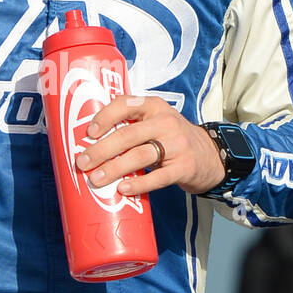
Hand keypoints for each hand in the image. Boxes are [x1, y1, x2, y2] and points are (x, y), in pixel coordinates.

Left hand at [74, 94, 226, 196]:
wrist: (210, 155)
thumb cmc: (171, 139)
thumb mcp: (156, 122)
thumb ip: (131, 125)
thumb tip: (90, 144)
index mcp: (154, 106)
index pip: (126, 103)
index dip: (105, 116)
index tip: (89, 133)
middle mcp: (166, 122)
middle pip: (128, 135)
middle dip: (101, 149)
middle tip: (82, 162)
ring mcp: (177, 145)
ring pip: (139, 156)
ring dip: (114, 168)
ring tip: (96, 179)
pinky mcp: (184, 167)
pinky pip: (158, 177)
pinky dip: (138, 184)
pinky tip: (122, 189)